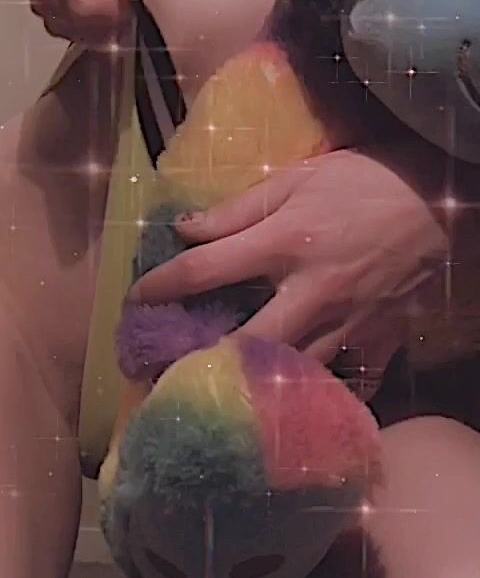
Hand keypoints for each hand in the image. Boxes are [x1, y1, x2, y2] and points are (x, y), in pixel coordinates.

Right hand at [28, 0, 141, 43]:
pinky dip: (89, 26)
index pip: (86, 4)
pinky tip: (98, 4)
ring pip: (76, 32)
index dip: (116, 10)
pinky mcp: (41, 12)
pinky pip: (70, 33)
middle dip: (111, 18)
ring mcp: (39, 0)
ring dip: (102, 24)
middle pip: (81, 22)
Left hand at [125, 148, 449, 391]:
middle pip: (243, 340)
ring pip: (289, 370)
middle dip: (197, 358)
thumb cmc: (365, 178)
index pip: (206, 269)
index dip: (162, 286)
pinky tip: (290, 400)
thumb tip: (182, 229)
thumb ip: (238, 208)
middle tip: (161, 370)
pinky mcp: (379, 340)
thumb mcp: (297, 177)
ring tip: (214, 389)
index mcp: (286, 243)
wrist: (442, 196)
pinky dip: (317, 392)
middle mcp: (311, 291)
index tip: (134, 299)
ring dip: (249, 382)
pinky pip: (345, 380)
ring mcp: (348, 322)